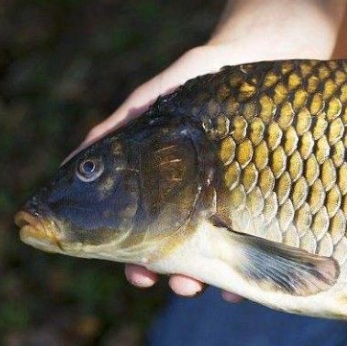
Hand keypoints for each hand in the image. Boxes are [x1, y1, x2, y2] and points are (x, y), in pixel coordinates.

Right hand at [74, 42, 263, 300]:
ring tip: (204, 286)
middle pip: (182, 256)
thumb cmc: (207, 82)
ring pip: (220, 260)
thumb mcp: (160, 100)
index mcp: (168, 189)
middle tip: (177, 284)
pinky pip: (263, 250)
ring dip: (209, 280)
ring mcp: (239, 209)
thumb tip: (72, 163)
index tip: (138, 275)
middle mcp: (202, 206)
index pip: (144, 237)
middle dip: (174, 277)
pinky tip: (245, 285)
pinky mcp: (274, 207)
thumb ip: (122, 129)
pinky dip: (251, 273)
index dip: (137, 261)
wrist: (269, 59)